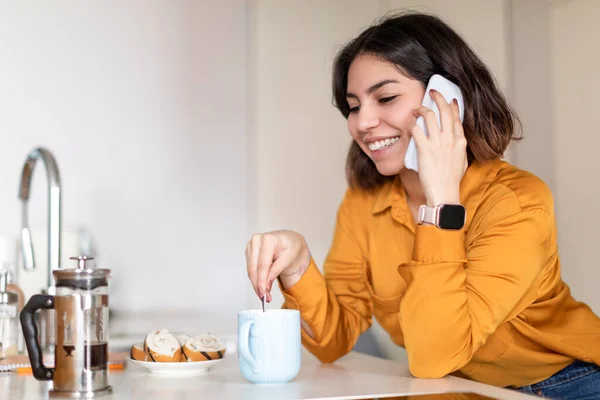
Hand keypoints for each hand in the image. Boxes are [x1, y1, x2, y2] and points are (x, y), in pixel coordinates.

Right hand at [245, 230, 309, 302]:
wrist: (289, 241)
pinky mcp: (249, 251)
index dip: (262, 281)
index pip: (263, 265)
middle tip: (264, 298)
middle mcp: (257, 240)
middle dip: (258, 285)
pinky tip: (261, 286)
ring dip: (256, 284)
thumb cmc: (291, 246)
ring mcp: (251, 245)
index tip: (263, 293)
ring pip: (250, 270)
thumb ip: (277, 270)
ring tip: (265, 295)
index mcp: (268, 240)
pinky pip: (250, 268)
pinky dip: (255, 279)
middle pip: (254, 268)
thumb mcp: (289, 258)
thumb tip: (266, 284)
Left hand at [410, 89, 467, 205]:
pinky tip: (410, 124)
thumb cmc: (451, 181)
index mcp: (460, 142)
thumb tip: (455, 142)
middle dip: (438, 97)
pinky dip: (412, 124)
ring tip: (416, 109)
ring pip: (430, 116)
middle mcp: (450, 139)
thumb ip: (458, 149)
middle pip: (445, 110)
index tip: (450, 100)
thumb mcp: (461, 162)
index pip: (457, 118)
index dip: (453, 106)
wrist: (444, 193)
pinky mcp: (424, 149)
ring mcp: (438, 143)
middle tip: (433, 92)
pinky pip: (417, 129)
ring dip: (421, 109)